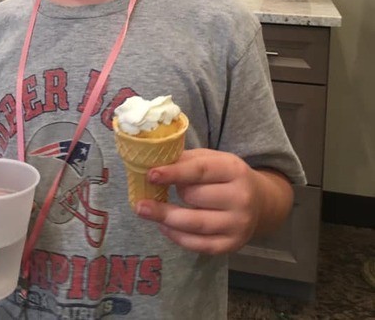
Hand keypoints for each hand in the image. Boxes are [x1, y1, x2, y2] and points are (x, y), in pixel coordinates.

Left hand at [135, 148, 291, 255]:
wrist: (260, 202)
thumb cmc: (227, 176)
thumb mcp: (213, 159)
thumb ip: (187, 160)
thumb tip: (154, 162)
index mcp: (235, 170)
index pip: (200, 171)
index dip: (174, 173)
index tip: (150, 174)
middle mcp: (241, 198)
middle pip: (195, 197)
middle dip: (172, 193)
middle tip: (153, 190)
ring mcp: (238, 224)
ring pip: (194, 224)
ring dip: (165, 217)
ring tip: (144, 210)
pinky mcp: (232, 245)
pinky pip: (198, 244)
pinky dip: (176, 237)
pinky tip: (163, 226)